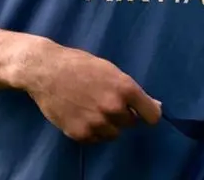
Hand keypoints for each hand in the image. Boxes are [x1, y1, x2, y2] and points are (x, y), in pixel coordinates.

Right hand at [18, 39, 161, 142]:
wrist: (46, 70)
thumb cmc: (79, 64)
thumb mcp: (110, 70)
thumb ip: (131, 90)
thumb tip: (157, 106)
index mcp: (125, 88)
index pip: (152, 115)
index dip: (148, 113)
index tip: (141, 112)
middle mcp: (114, 108)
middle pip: (131, 123)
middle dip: (122, 114)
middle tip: (104, 100)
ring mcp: (97, 122)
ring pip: (114, 133)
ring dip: (107, 124)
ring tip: (91, 108)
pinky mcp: (80, 133)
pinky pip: (96, 139)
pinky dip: (92, 131)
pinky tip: (81, 115)